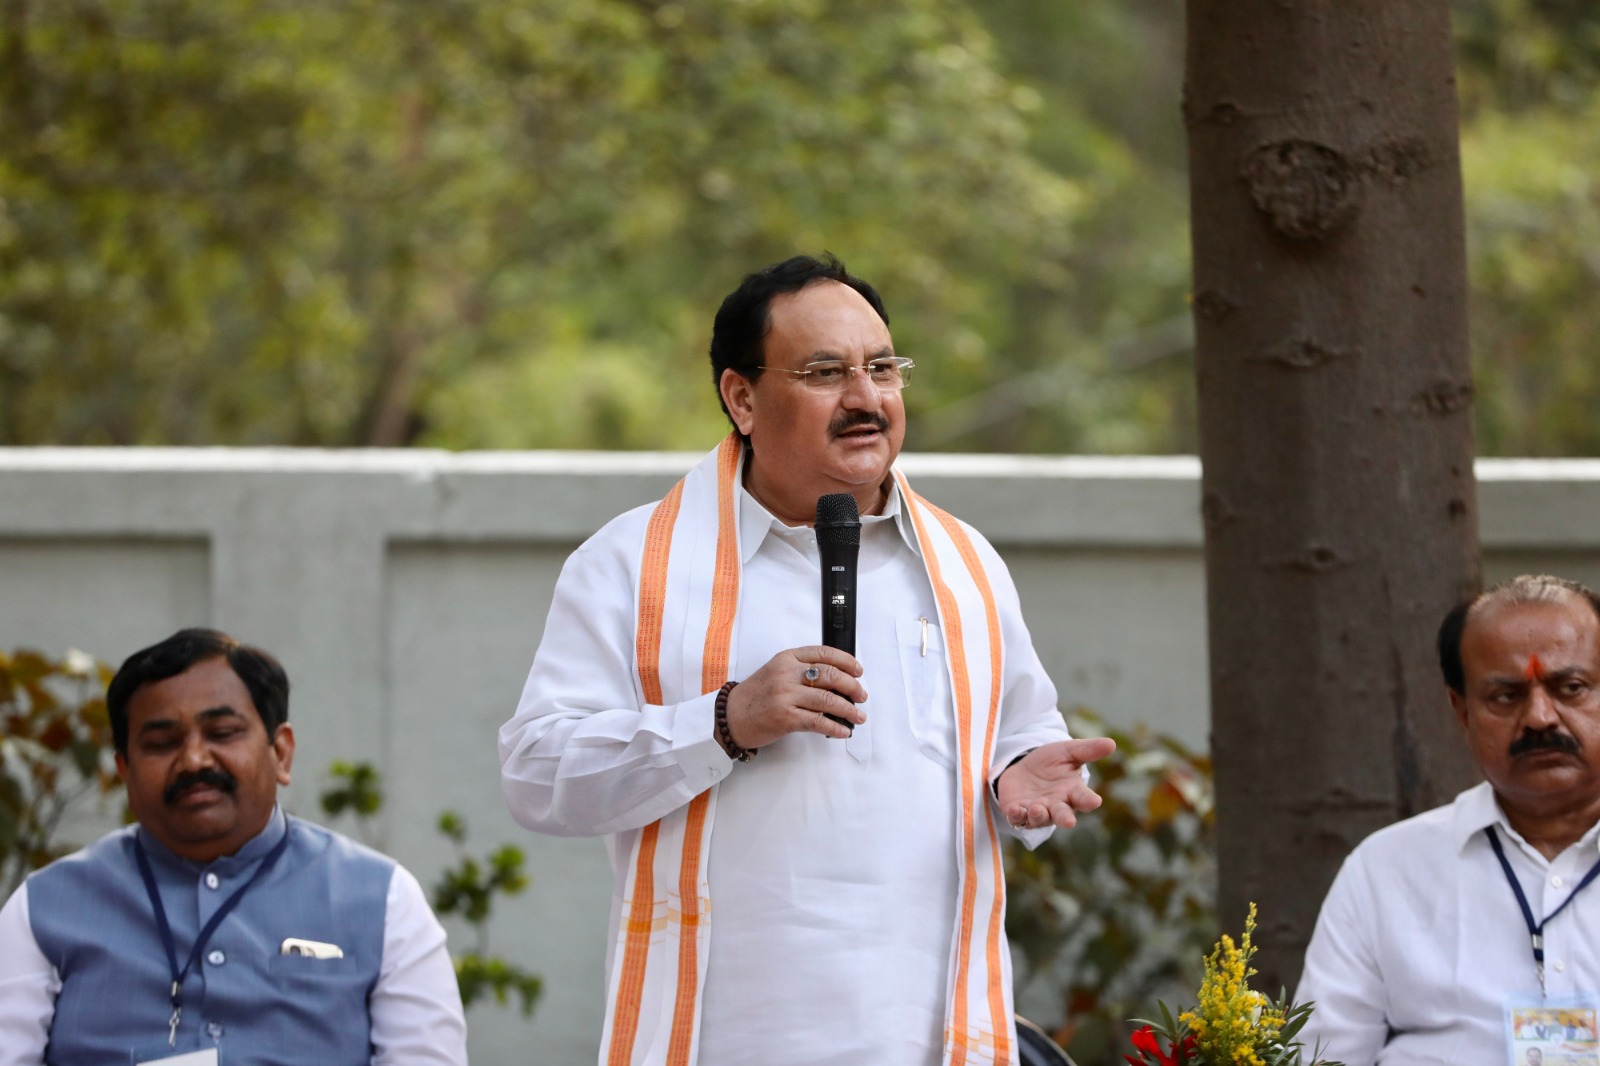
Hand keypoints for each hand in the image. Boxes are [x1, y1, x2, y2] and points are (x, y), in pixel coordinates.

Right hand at [724, 646, 867, 749]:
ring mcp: (785, 696)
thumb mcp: (776, 671)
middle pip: (831, 675)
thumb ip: (802, 670)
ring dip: (849, 709)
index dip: (847, 661)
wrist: (731, 716)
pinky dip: (835, 727)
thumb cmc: (756, 695)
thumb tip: (838, 680)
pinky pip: (818, 722)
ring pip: (828, 700)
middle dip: (852, 686)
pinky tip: (843, 730)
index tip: (858, 671)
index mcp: (786, 658)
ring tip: (858, 716)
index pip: (824, 653)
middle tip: (861, 695)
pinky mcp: (785, 718)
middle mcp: (786, 674)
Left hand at [996, 737, 1116, 829]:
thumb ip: (1088, 750)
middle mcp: (1056, 805)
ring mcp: (1037, 811)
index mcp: (1072, 792)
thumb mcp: (1067, 752)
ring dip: (1039, 815)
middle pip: (1063, 815)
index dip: (1089, 801)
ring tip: (1037, 808)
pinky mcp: (1018, 812)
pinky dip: (1016, 816)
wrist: (1023, 768)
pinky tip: (1015, 810)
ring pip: (1040, 819)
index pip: (1083, 798)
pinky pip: (1018, 818)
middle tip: (1069, 822)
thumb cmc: (1050, 763)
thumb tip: (1112, 743)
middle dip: (1065, 818)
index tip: (1095, 801)